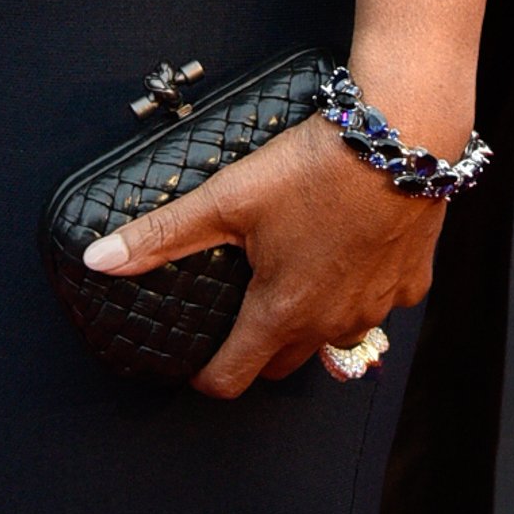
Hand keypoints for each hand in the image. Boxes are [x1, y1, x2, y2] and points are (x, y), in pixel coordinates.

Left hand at [80, 114, 443, 397]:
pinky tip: (352, 254)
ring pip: (336, 335)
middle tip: (241, 314)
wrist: (398, 137)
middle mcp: (330, 323)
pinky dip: (363, 288)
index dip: (207, 376)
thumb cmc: (313, 168)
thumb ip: (163, 234)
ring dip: (313, 320)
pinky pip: (382, 303)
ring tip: (295, 278)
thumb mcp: (227, 197)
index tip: (197, 367)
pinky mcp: (412, 281)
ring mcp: (376, 307)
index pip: (233, 376)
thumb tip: (101, 258)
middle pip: (284, 361)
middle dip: (258, 348)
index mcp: (280, 312)